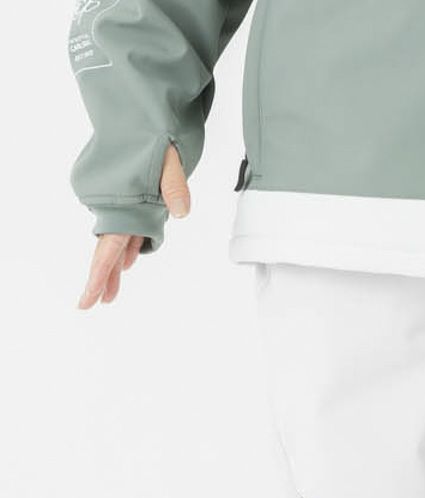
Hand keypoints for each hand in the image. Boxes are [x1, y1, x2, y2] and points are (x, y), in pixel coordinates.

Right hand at [78, 144, 189, 309]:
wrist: (144, 108)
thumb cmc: (154, 130)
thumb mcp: (168, 156)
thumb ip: (173, 184)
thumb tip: (180, 212)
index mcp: (122, 205)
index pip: (107, 251)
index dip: (97, 278)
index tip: (86, 302)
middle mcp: (121, 206)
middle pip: (109, 251)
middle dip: (104, 279)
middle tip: (99, 304)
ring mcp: (129, 203)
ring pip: (119, 242)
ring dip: (117, 266)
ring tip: (112, 293)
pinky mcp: (139, 197)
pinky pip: (131, 228)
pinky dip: (130, 246)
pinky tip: (130, 259)